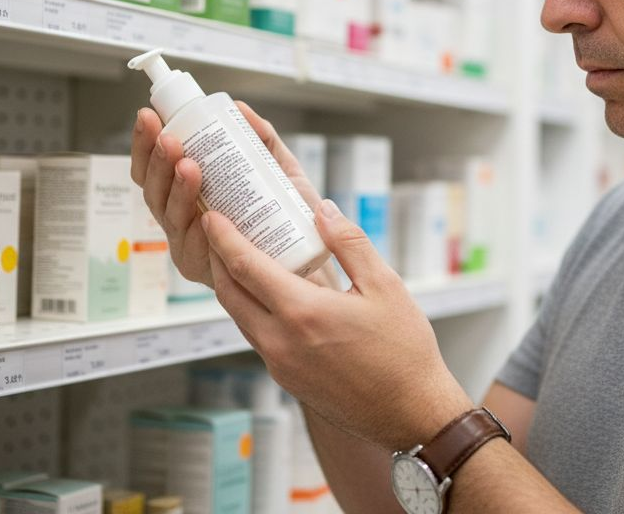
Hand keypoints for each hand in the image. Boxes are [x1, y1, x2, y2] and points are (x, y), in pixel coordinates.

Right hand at [130, 100, 341, 290]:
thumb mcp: (280, 174)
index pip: (154, 169)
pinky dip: (198, 233)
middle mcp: (183, 223)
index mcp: (189, 198)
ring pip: (171, 219)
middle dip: (156, 162)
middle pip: (153, 192)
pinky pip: (197, 251)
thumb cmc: (292, 222)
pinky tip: (203, 215)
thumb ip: (263, 142)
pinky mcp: (209, 273)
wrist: (314, 265)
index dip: (144, 144)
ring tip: (189, 166)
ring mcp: (192, 249)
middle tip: (169, 138)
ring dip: (177, 191)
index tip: (148, 116)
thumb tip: (241, 109)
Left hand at [204, 200, 472, 449]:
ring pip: (239, 317)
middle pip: (228, 293)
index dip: (223, 237)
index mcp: (302, 312)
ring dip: (232, 286)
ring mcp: (280, 364)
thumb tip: (323, 211)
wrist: (410, 413)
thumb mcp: (385, 285)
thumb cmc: (404, 350)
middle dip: (218, 259)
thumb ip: (350, 243)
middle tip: (220, 232)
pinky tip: (271, 296)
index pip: (244, 266)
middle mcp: (280, 341)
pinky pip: (257, 337)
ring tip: (241, 259)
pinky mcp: (286, 379)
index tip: (213, 216)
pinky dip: (252, 310)